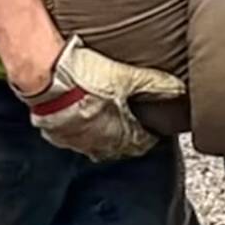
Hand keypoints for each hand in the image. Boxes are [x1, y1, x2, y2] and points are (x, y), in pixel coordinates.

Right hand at [14, 36, 185, 163]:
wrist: (45, 78)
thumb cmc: (83, 79)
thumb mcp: (126, 77)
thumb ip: (155, 83)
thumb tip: (179, 88)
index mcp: (119, 135)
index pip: (143, 144)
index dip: (151, 135)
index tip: (154, 128)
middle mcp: (98, 144)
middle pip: (119, 147)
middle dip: (128, 137)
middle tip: (133, 123)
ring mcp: (74, 142)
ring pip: (95, 146)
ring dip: (104, 136)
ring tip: (107, 120)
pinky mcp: (55, 134)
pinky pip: (72, 139)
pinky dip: (80, 131)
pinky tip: (79, 118)